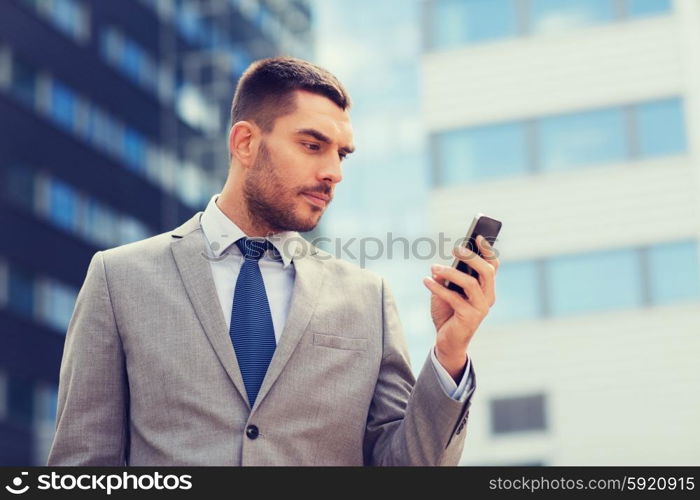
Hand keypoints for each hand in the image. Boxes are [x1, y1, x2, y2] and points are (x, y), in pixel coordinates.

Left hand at [423, 235, 499, 380]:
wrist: (447, 341)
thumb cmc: (449, 313)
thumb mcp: (448, 291)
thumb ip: (449, 278)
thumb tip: (441, 265)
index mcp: (486, 288)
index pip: (492, 266)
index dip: (487, 250)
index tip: (477, 236)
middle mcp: (488, 297)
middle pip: (486, 272)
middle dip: (472, 257)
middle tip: (456, 249)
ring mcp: (480, 308)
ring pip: (471, 283)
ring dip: (451, 273)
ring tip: (434, 267)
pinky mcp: (469, 318)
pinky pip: (454, 298)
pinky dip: (438, 288)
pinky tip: (426, 281)